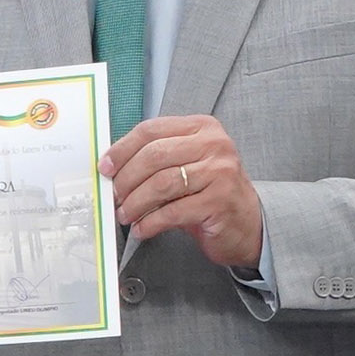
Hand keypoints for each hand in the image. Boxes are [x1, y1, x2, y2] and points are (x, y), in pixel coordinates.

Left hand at [106, 115, 264, 270]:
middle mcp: (214, 145)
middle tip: (114, 195)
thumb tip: (113, 168)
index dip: (122, 149)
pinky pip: (173, 211)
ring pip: (161, 184)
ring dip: (135, 202)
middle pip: (154, 155)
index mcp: (202, 128)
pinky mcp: (219, 201)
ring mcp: (220, 172)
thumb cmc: (212, 193)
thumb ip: (157, 159)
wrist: (248, 224)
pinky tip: (143, 228)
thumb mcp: (187, 165)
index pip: (151, 130)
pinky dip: (150, 222)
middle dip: (126, 179)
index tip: (106, 167)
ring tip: (125, 214)